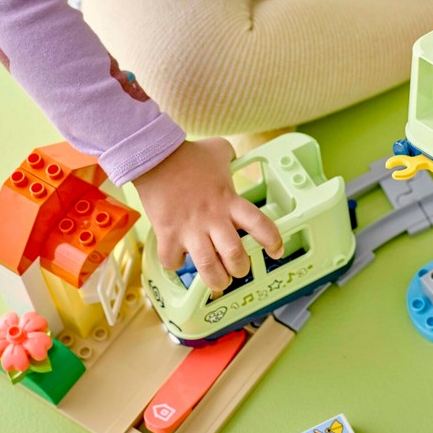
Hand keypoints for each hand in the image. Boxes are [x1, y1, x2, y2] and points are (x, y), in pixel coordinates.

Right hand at [132, 138, 283, 291]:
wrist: (155, 156)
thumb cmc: (188, 155)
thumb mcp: (219, 150)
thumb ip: (231, 157)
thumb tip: (232, 158)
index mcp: (229, 200)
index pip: (260, 224)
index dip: (272, 241)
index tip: (276, 251)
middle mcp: (213, 218)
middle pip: (235, 255)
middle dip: (240, 269)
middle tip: (237, 269)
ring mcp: (190, 228)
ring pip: (209, 267)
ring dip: (216, 280)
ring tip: (218, 282)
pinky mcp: (168, 234)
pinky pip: (173, 261)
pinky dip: (175, 264)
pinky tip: (178, 257)